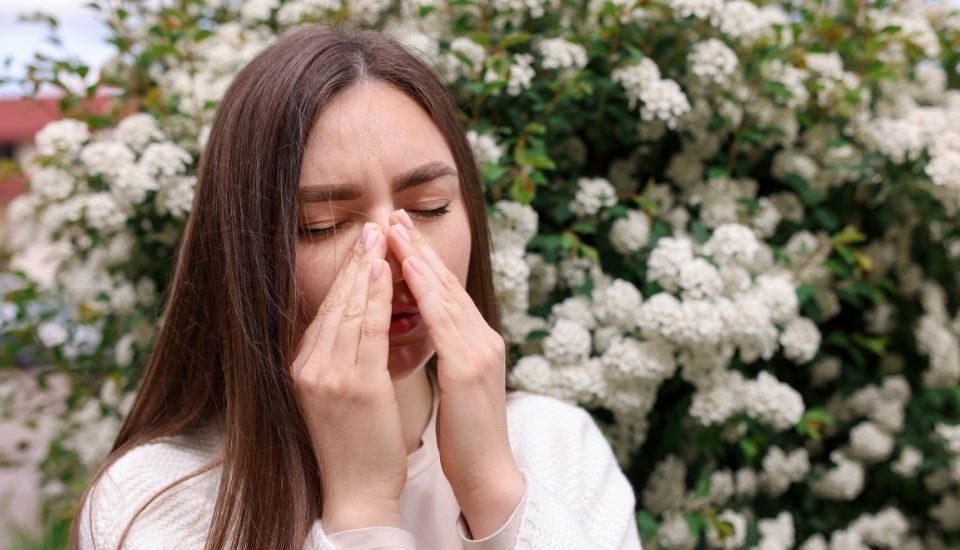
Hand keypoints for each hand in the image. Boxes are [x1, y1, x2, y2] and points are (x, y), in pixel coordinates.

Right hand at [290, 223, 406, 532]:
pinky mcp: (353, 385)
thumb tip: (351, 324)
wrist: (356, 491)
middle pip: (333, 302)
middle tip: (371, 225)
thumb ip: (339, 359)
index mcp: (302, 367)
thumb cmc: (355, 444)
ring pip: (348, 308)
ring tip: (379, 236)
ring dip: (366, 268)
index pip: (324, 309)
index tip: (361, 244)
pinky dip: (375, 295)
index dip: (344, 274)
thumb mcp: (335, 395)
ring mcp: (327, 375)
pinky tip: (386, 271)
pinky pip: (366, 329)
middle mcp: (308, 367)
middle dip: (354, 261)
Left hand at [385, 209, 524, 537]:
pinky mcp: (469, 366)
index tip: (399, 233)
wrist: (488, 474)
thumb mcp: (455, 384)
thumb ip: (445, 351)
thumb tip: (423, 329)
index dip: (423, 260)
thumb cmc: (465, 435)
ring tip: (395, 229)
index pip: (446, 293)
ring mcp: (479, 350)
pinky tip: (408, 269)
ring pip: (445, 293)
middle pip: (447, 283)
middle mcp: (482, 338)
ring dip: (418, 257)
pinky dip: (425, 290)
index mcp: (476, 342)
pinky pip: (443, 318)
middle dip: (419, 246)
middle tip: (394, 215)